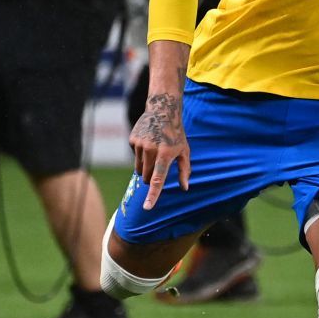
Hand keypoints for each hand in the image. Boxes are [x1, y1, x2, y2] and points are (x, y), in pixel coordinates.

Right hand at [130, 90, 190, 209]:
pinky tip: (149, 142)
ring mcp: (140, 144)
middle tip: (159, 167)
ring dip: (145, 167)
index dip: (153, 195)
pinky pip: (135, 157)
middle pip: (146, 177)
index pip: (157, 179)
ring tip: (155, 153)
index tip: (147, 207)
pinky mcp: (132, 140)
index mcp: (165, 154)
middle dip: (151, 178)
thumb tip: (185, 188)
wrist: (163, 110)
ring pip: (139, 169)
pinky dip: (141, 155)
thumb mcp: (184, 151)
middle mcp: (151, 150)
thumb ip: (184, 170)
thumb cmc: (176, 134)